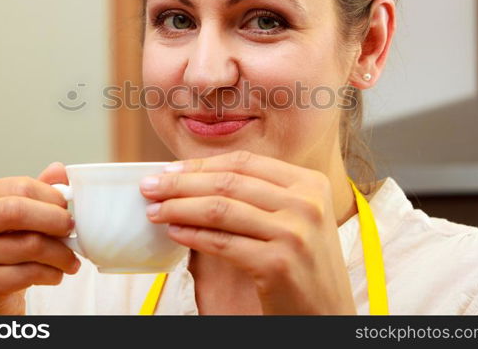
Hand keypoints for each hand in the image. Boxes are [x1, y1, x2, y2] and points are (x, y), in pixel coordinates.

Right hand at [0, 162, 79, 313]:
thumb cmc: (5, 252)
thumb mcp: (19, 219)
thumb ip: (37, 193)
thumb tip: (58, 170)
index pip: (20, 186)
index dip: (51, 196)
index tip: (66, 207)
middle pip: (16, 210)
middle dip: (54, 219)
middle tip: (71, 229)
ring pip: (28, 245)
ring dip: (60, 253)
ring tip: (70, 259)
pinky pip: (28, 273)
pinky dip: (51, 273)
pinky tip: (56, 274)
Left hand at [139, 150, 355, 313]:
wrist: (327, 316)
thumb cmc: (304, 265)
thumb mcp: (295, 219)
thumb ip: (260, 195)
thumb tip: (197, 177)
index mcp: (310, 184)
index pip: (244, 162)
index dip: (201, 164)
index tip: (169, 169)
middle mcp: (306, 204)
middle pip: (228, 182)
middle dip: (180, 183)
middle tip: (149, 187)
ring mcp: (294, 233)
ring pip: (220, 209)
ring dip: (179, 208)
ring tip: (154, 211)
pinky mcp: (278, 264)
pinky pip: (222, 243)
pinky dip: (192, 235)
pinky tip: (175, 233)